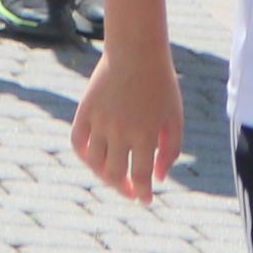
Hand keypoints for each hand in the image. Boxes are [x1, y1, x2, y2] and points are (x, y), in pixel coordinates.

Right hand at [72, 45, 183, 201]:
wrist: (136, 51)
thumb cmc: (161, 85)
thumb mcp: (174, 117)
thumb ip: (171, 150)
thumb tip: (158, 178)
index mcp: (146, 135)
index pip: (141, 177)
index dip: (143, 193)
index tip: (145, 200)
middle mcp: (120, 132)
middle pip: (116, 175)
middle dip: (125, 189)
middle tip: (132, 191)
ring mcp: (100, 122)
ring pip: (95, 163)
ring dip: (105, 176)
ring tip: (116, 176)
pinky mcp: (85, 111)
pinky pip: (78, 143)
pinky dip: (84, 156)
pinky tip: (95, 159)